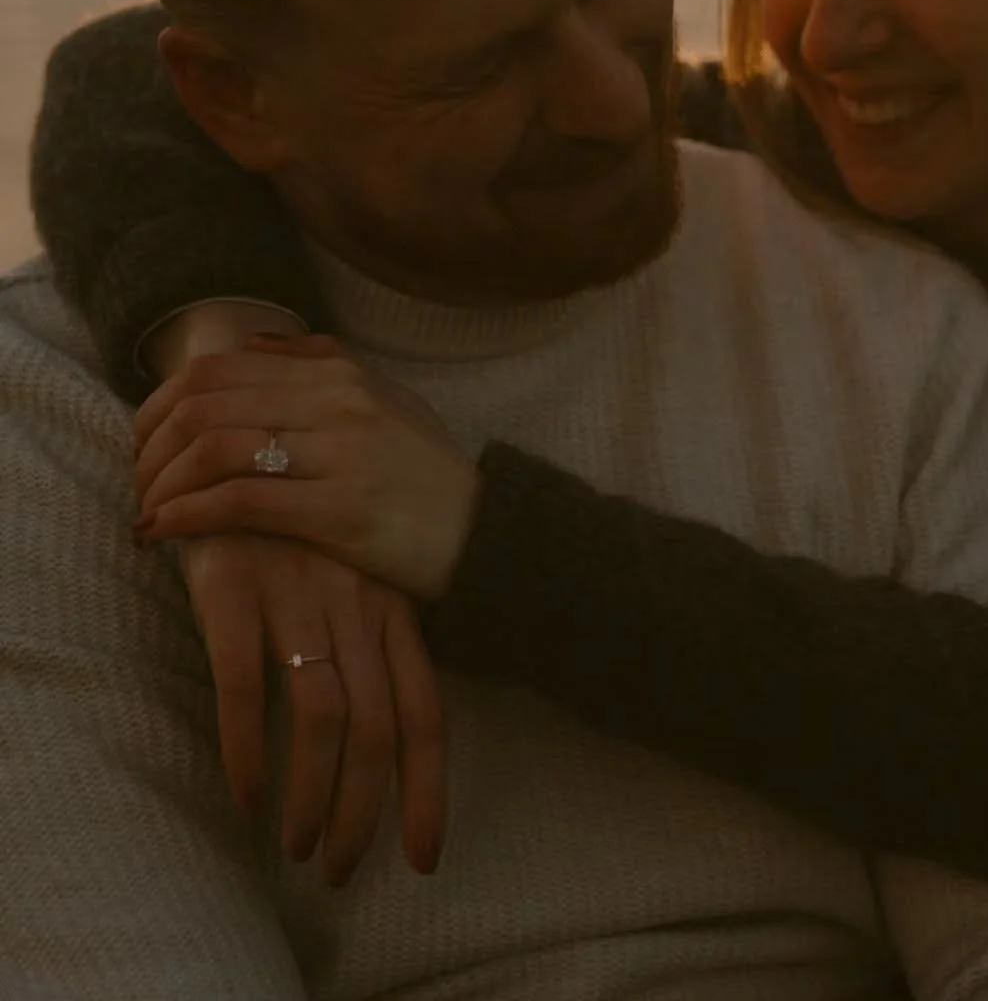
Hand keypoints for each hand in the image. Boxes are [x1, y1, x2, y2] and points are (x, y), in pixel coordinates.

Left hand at [132, 335, 480, 600]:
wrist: (486, 533)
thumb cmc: (427, 473)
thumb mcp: (386, 399)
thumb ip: (323, 366)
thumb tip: (255, 344)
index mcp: (340, 371)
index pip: (220, 368)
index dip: (162, 403)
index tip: (145, 442)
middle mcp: (336, 401)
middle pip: (204, 403)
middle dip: (150, 444)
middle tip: (137, 480)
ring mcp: (339, 453)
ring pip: (212, 448)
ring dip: (161, 483)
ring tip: (147, 512)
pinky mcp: (338, 510)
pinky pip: (238, 502)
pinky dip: (186, 516)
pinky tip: (163, 533)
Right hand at [177, 534, 445, 884]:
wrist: (239, 442)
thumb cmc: (302, 524)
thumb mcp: (359, 575)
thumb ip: (379, 642)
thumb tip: (384, 738)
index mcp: (394, 607)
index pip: (426, 712)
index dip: (428, 789)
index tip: (424, 857)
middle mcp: (357, 605)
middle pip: (379, 729)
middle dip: (364, 813)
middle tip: (340, 867)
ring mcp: (300, 594)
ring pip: (322, 717)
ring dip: (311, 796)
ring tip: (295, 845)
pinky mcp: (236, 587)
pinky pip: (245, 685)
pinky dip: (247, 750)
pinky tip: (245, 794)